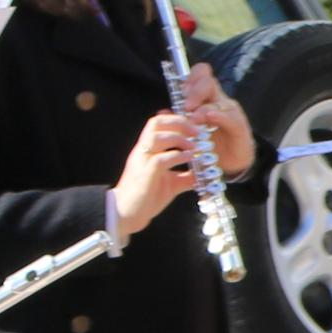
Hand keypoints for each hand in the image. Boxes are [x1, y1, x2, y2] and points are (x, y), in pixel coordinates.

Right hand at [112, 110, 198, 234]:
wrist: (127, 213)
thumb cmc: (147, 196)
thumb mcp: (171, 183)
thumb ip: (185, 176)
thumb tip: (203, 173)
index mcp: (147, 149)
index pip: (158, 122)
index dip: (176, 119)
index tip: (194, 124)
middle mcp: (143, 151)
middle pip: (156, 123)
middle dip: (179, 123)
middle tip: (197, 131)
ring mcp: (142, 161)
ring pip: (157, 137)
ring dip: (179, 138)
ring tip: (194, 145)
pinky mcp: (146, 174)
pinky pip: (160, 159)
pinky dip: (177, 156)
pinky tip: (188, 158)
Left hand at [179, 70, 255, 178]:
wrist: (231, 165)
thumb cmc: (211, 145)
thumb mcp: (191, 132)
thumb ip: (179, 119)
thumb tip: (162, 112)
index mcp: (206, 98)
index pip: (200, 75)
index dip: (190, 78)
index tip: (182, 91)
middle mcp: (218, 101)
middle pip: (208, 81)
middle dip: (194, 91)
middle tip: (186, 106)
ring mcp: (229, 112)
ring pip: (217, 99)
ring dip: (203, 107)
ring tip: (194, 118)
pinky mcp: (239, 125)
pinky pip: (229, 116)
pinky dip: (218, 116)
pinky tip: (210, 118)